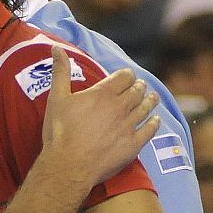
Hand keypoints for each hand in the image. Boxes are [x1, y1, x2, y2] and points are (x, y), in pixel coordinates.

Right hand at [42, 46, 159, 185]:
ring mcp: (129, 126)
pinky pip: (149, 130)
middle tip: (140, 85)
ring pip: (146, 108)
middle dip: (139, 86)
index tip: (126, 75)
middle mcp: (120, 107)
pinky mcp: (133, 145)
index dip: (126, 75)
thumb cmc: (60, 131)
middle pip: (137, 91)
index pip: (124, 77)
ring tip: (152, 97)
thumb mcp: (56, 98)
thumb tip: (56, 48)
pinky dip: (154, 123)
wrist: (69, 164)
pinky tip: (156, 120)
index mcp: (103, 94)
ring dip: (150, 101)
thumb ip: (60, 71)